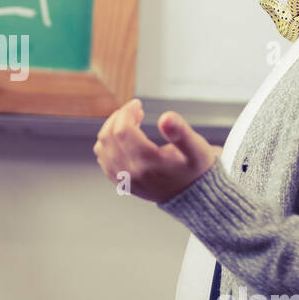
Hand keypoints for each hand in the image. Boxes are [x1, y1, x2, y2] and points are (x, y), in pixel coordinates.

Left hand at [93, 99, 222, 202]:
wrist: (193, 195)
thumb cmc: (195, 169)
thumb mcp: (196, 149)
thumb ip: (181, 132)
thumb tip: (166, 117)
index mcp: (148, 163)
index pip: (123, 130)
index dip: (127, 112)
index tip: (137, 104)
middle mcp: (131, 173)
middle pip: (109, 136)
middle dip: (119, 117)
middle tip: (135, 111)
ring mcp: (124, 179)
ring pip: (102, 146)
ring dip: (111, 128)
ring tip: (131, 122)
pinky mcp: (121, 182)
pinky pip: (103, 158)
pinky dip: (108, 143)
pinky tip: (124, 137)